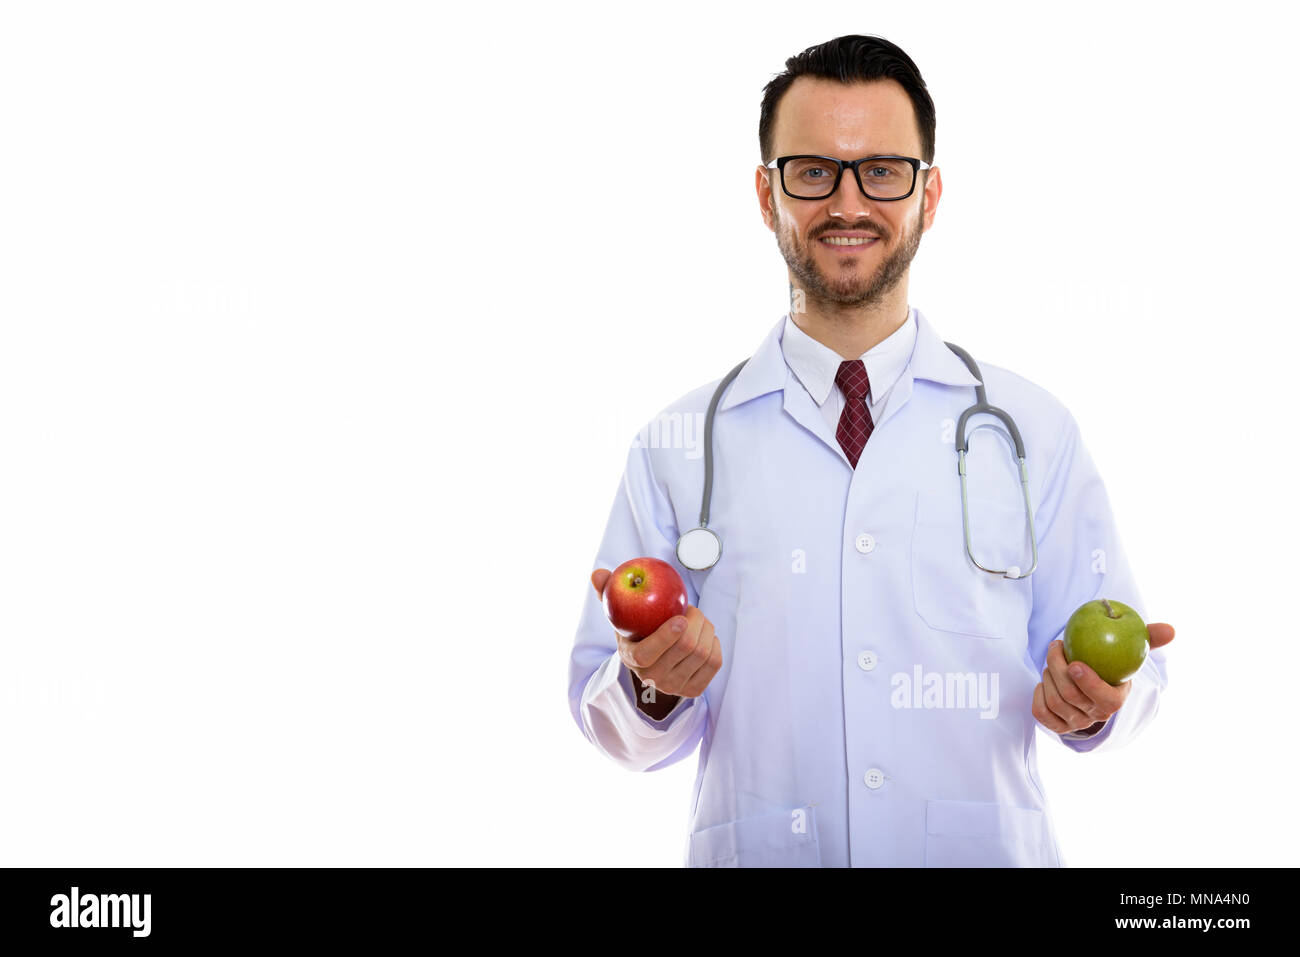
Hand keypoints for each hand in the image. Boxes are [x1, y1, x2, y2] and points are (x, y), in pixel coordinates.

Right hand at [590, 568, 721, 699]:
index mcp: (632, 659)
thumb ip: (608, 592)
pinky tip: (706, 635)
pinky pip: (714, 663)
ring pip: (702, 654)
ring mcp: (675, 687)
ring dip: (706, 629)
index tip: (680, 618)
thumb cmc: (636, 630)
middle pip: (684, 649)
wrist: (653, 663)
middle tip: (693, 610)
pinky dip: (714, 643)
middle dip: (696, 622)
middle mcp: (653, 678)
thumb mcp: (620, 613)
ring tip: (698, 620)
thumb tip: (597, 574)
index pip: (647, 654)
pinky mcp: (695, 690)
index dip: (665, 637)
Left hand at [1032, 622, 1174, 734]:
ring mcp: (1076, 723)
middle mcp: (1096, 716)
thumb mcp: (1131, 653)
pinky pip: (1041, 714)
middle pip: (1071, 697)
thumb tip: (1171, 630)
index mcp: (1115, 701)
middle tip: (1055, 647)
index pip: (1104, 699)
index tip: (1075, 663)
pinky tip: (1044, 680)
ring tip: (1052, 660)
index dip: (1088, 683)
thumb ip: (1149, 640)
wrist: (1093, 687)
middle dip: (1058, 668)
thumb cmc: (1112, 665)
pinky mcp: (1058, 726)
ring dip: (1048, 676)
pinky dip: (1038, 695)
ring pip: (1055, 702)